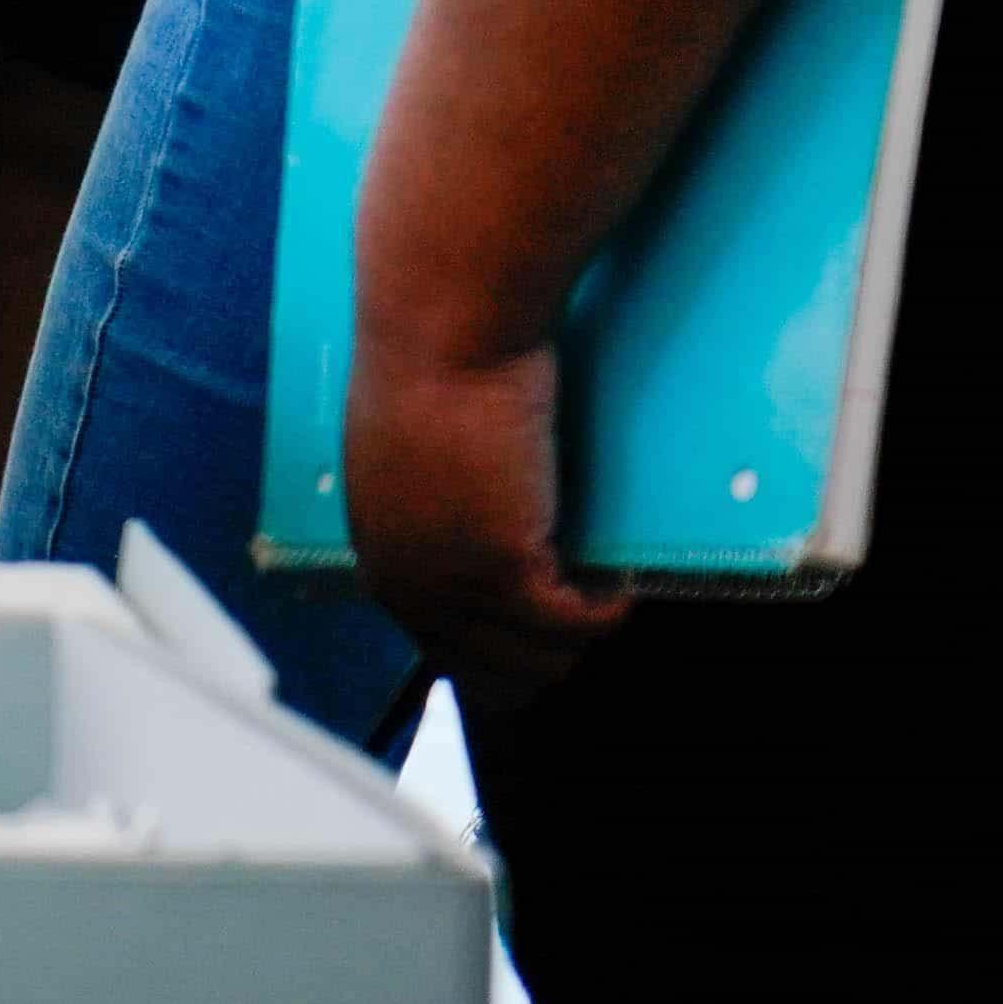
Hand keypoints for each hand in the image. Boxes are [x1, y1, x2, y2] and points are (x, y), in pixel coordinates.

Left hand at [343, 332, 631, 701]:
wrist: (443, 328)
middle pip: (489, 674)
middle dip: (546, 657)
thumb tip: (476, 539)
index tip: (550, 647)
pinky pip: (574, 624)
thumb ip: (433, 514)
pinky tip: (619, 582)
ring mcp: (451, 582)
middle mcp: (407, 583)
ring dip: (580, 638)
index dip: (502, 658)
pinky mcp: (502, 567)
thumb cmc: (434, 370)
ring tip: (603, 594)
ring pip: (536, 658)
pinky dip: (606, 611)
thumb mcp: (412, 462)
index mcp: (382, 557)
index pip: (442, 651)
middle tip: (587, 617)